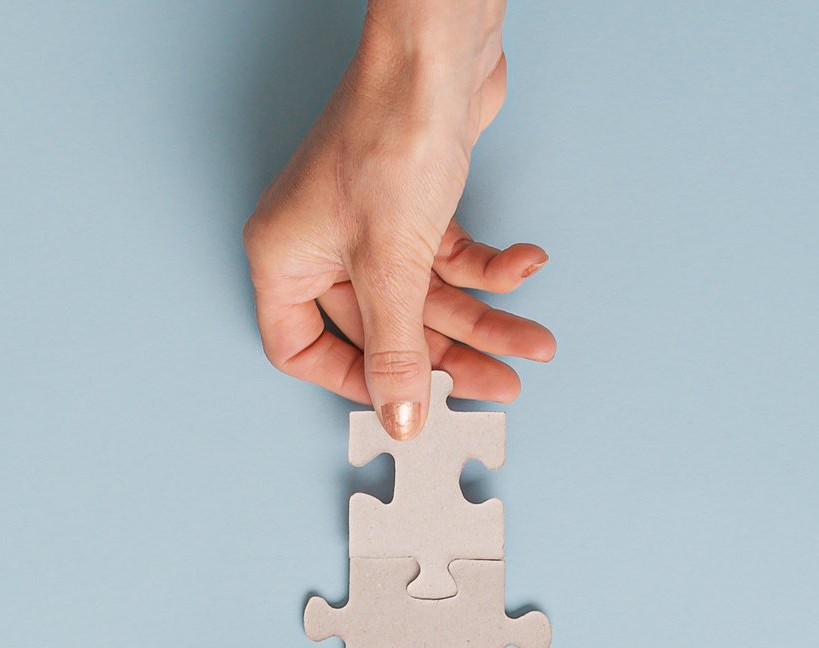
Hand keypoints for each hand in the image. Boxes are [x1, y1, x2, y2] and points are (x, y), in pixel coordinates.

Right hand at [245, 0, 554, 438]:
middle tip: (502, 384)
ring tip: (534, 341)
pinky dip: (491, 267)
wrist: (436, 58)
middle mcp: (319, 243)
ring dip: (485, 318)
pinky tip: (526, 263)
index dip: (354, 381)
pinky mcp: (415, 203)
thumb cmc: (389, 137)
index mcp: (285, 258)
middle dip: (449, 357)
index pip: (301, 347)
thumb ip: (395, 351)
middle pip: (383, 328)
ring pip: (426, 297)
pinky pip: (449, 258)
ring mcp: (369, 222)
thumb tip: (401, 418)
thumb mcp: (390, 265)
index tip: (407, 403)